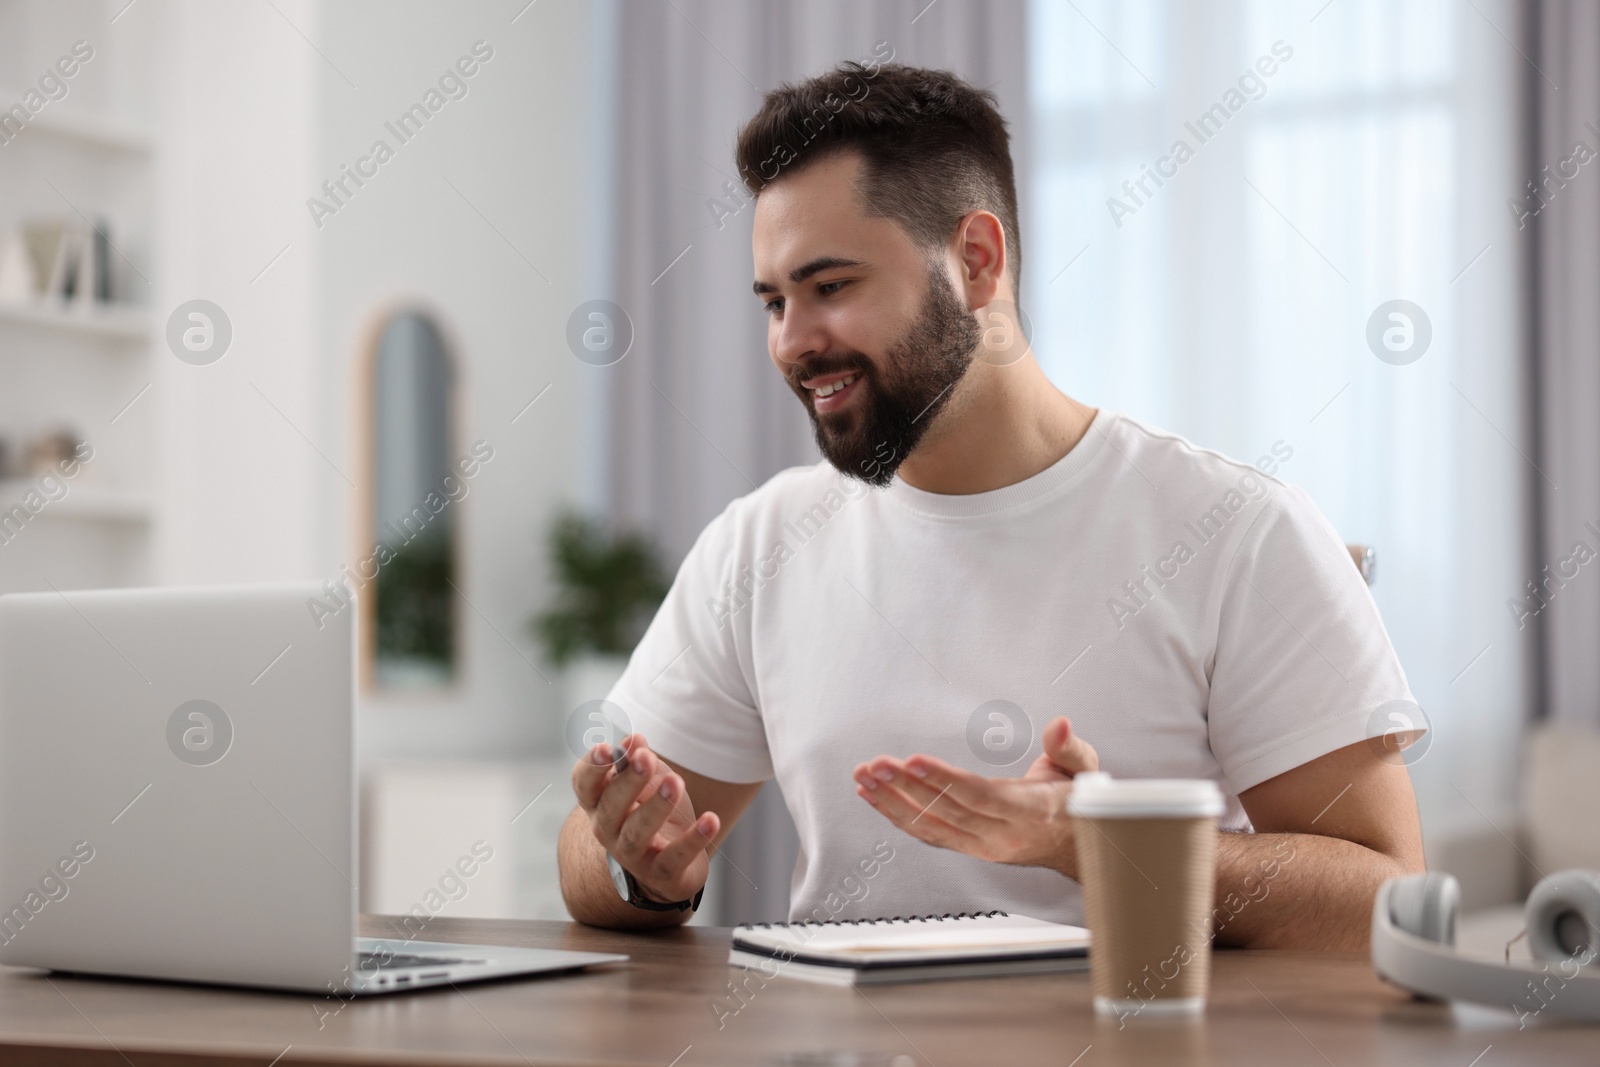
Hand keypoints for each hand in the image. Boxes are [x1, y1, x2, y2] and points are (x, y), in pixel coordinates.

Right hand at [570, 733, 717, 903]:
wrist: (670, 864)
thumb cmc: (652, 811)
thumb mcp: (646, 781)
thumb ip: (638, 759)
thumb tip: (635, 740)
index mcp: (599, 803)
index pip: (584, 784)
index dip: (593, 767)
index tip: (608, 747)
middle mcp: (608, 830)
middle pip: (611, 806)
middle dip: (629, 781)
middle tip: (647, 757)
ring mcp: (632, 856)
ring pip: (638, 833)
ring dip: (656, 806)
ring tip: (675, 782)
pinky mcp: (661, 874)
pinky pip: (675, 857)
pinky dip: (694, 839)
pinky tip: (710, 819)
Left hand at [850, 716, 1099, 879]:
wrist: (1078, 845)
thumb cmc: (1076, 800)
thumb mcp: (1085, 769)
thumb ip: (1069, 746)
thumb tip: (1059, 724)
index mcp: (1032, 812)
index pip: (981, 797)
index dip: (945, 781)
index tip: (913, 762)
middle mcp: (1004, 835)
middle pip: (948, 812)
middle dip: (907, 788)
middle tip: (875, 766)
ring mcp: (984, 846)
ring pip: (932, 827)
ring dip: (893, 802)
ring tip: (864, 778)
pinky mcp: (969, 847)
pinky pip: (928, 834)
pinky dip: (898, 816)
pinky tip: (874, 797)